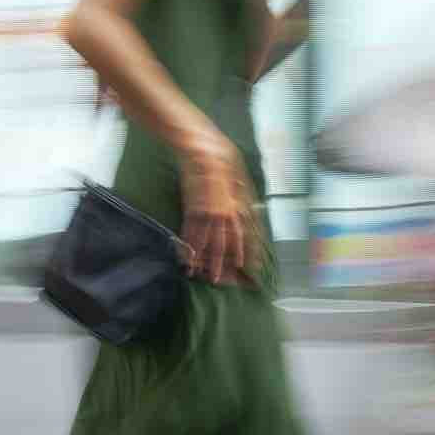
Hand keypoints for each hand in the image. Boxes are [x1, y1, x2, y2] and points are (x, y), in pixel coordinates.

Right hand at [178, 143, 261, 286]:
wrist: (204, 154)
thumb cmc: (224, 163)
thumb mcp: (240, 182)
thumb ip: (243, 200)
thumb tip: (249, 212)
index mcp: (236, 209)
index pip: (240, 237)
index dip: (241, 253)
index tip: (243, 267)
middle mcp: (223, 215)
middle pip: (221, 245)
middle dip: (219, 264)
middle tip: (217, 280)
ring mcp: (206, 214)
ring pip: (204, 242)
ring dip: (200, 260)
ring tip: (196, 274)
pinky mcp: (191, 209)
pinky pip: (189, 232)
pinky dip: (187, 245)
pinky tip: (185, 256)